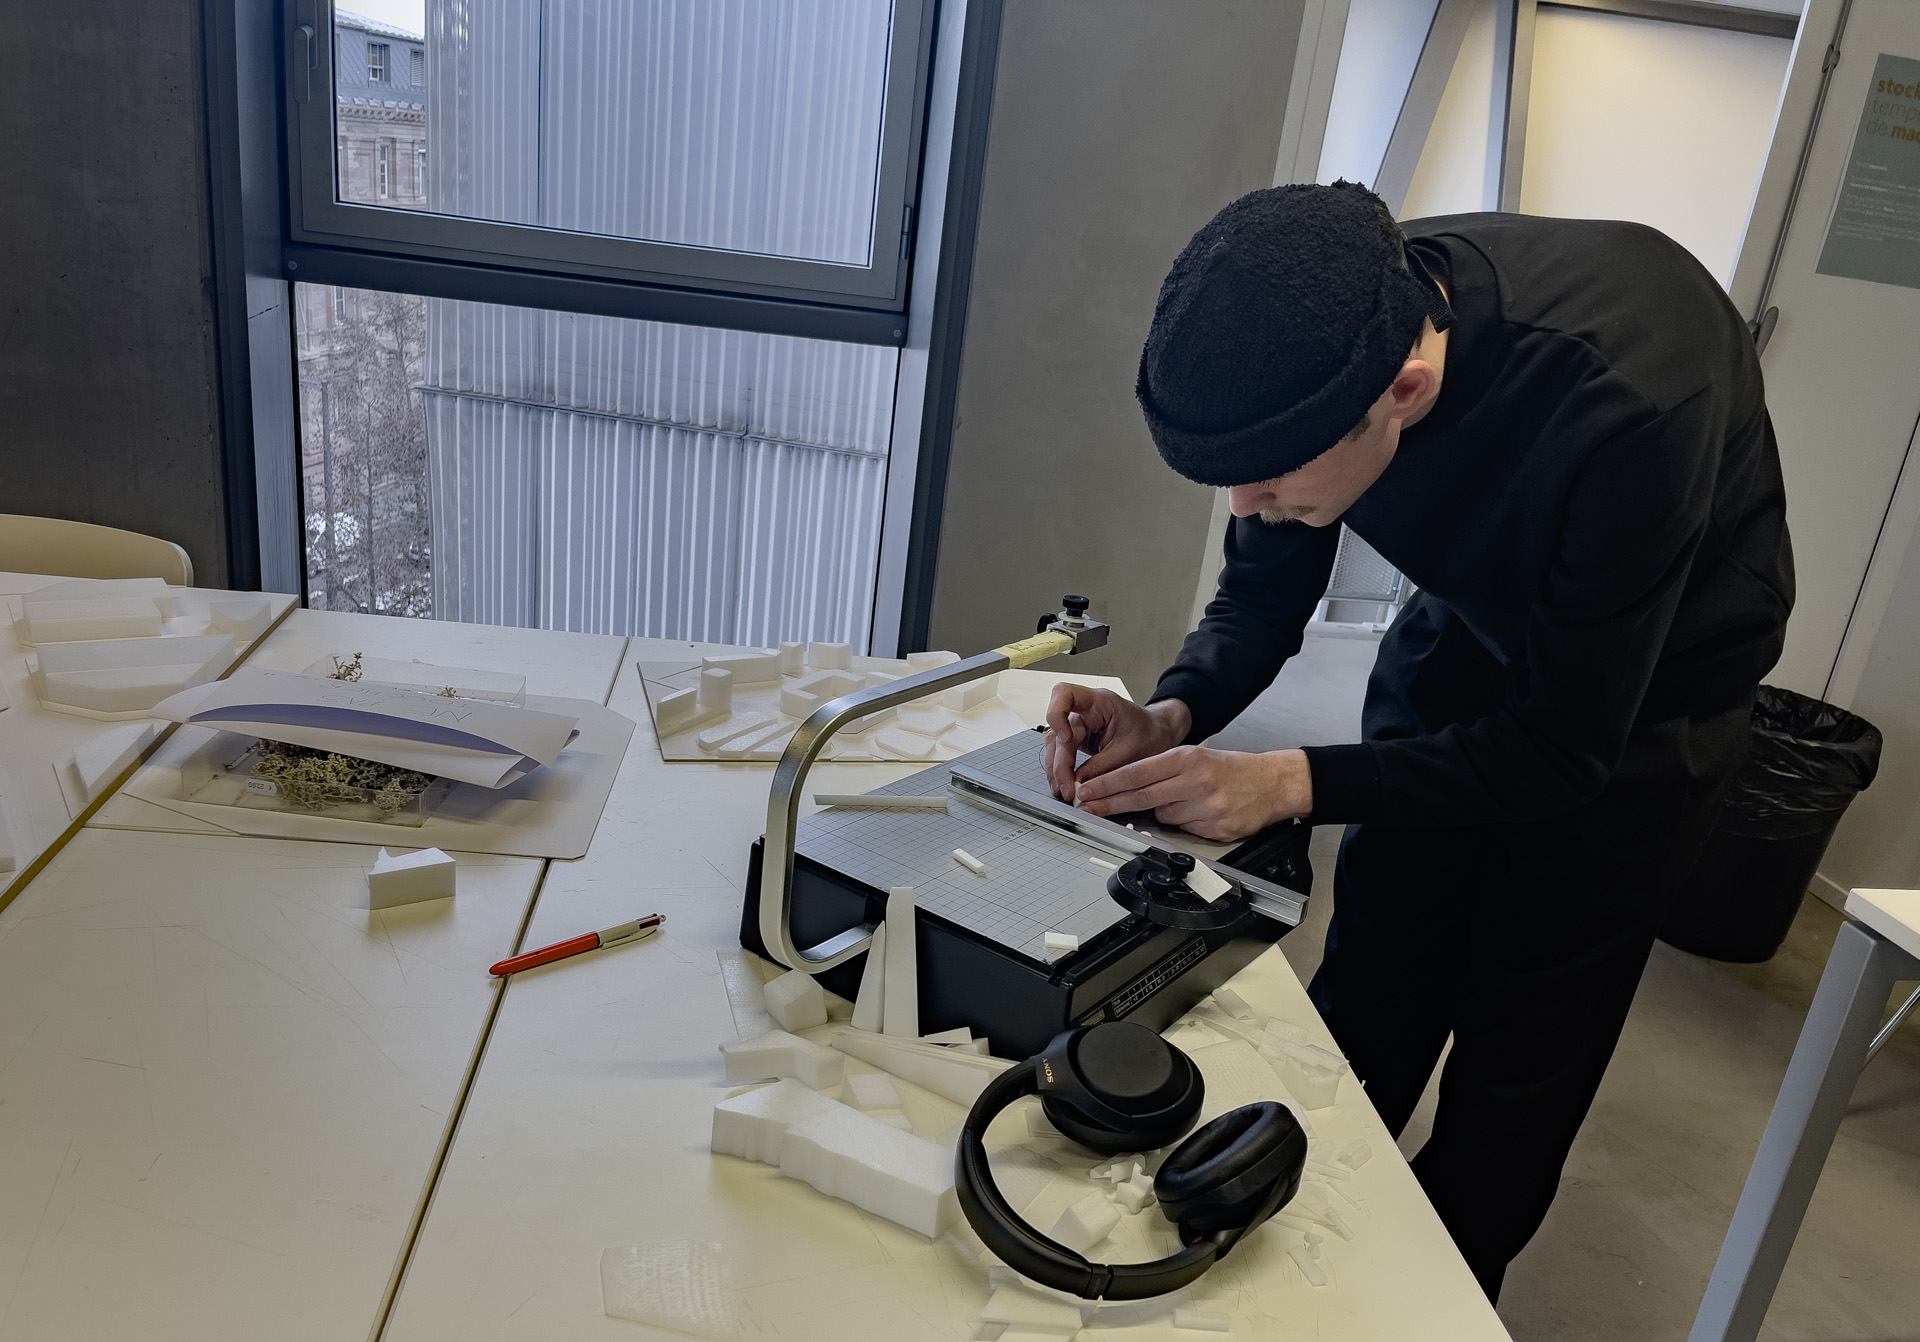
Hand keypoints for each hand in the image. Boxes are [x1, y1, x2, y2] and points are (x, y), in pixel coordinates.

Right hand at [1043, 685, 1189, 800]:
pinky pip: (1062, 752)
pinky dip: (1061, 769)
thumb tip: (1078, 783)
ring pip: (1056, 744)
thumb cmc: (1149, 734)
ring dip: (1056, 768)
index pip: (1064, 693)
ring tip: (1064, 791)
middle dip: (1060, 763)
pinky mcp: (1079, 738)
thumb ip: (1102, 768)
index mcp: (1100, 702)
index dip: (1056, 714)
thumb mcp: (1129, 753)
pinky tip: (1065, 785)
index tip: (1066, 739)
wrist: (1157, 735)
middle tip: (1068, 788)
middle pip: (1058, 731)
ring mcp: (1080, 724)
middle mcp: (1085, 710)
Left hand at [1073, 746, 1312, 841]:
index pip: (1136, 772)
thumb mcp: (1197, 758)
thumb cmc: (1232, 770)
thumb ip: (1164, 771)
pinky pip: (1184, 829)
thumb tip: (1128, 787)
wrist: (1272, 783)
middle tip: (1087, 807)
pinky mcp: (1214, 828)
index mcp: (1187, 759)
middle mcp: (1194, 781)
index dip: (1107, 784)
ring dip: (1163, 813)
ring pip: (1163, 816)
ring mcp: (1205, 806)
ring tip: (1186, 801)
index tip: (1087, 789)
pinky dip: (1185, 823)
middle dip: (1109, 803)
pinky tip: (1201, 813)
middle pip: (1140, 796)